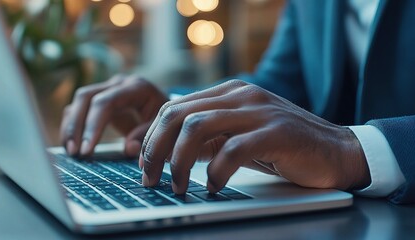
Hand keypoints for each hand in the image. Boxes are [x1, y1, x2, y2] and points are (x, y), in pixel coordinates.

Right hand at [60, 75, 167, 155]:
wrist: (170, 112)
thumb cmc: (169, 121)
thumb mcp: (165, 128)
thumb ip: (147, 135)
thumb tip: (129, 147)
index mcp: (137, 87)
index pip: (107, 102)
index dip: (93, 126)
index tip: (87, 150)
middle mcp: (120, 84)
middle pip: (87, 97)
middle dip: (76, 125)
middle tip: (74, 152)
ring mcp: (109, 88)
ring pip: (79, 101)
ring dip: (70, 126)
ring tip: (70, 151)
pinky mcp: (101, 98)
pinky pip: (80, 108)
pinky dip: (73, 125)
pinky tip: (71, 144)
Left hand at [140, 80, 370, 193]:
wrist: (335, 150)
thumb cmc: (282, 146)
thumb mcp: (239, 135)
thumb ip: (209, 136)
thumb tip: (168, 151)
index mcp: (228, 93)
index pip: (174, 107)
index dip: (152, 136)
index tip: (143, 163)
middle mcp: (240, 95)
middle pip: (179, 114)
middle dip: (156, 148)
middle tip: (150, 177)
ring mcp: (259, 111)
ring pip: (199, 127)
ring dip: (179, 161)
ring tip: (177, 186)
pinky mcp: (276, 133)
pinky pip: (233, 149)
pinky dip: (216, 171)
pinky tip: (214, 187)